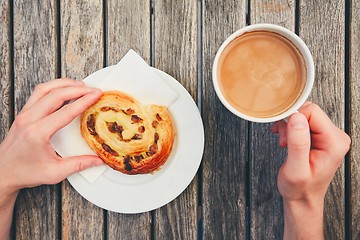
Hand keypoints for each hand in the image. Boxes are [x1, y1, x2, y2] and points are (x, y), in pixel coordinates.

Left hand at [0, 78, 103, 193]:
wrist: (3, 172)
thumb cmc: (25, 172)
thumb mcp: (55, 172)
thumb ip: (78, 164)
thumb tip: (98, 159)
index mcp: (38, 133)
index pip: (66, 111)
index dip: (84, 101)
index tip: (96, 95)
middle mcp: (29, 120)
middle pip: (56, 95)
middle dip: (77, 89)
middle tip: (93, 89)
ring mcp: (24, 114)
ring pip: (45, 89)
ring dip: (64, 84)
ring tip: (80, 85)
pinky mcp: (23, 113)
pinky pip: (38, 93)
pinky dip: (53, 87)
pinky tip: (63, 89)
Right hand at [271, 102, 349, 238]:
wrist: (302, 198)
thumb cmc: (300, 188)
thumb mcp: (296, 170)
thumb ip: (298, 143)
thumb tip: (297, 118)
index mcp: (334, 142)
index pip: (312, 112)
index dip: (293, 119)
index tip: (284, 134)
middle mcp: (335, 136)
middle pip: (308, 111)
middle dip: (290, 123)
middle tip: (284, 141)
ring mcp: (328, 136)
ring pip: (304, 115)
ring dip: (289, 126)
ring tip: (285, 143)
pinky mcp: (320, 136)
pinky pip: (303, 121)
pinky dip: (290, 128)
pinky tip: (286, 140)